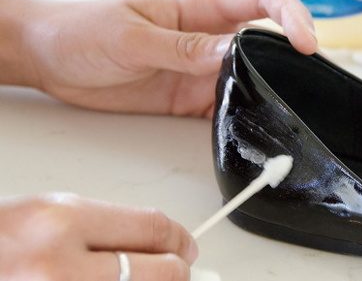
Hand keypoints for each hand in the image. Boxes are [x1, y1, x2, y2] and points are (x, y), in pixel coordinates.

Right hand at [0, 193, 196, 280]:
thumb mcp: (50, 214)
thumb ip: (107, 227)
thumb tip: (161, 242)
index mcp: (59, 223)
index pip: (153, 228)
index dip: (179, 238)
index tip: (186, 245)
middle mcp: (58, 269)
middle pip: (162, 273)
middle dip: (176, 271)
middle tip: (175, 270)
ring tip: (140, 280)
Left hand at [23, 0, 316, 116]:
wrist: (52, 58)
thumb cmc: (85, 30)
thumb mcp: (132, 37)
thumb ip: (182, 46)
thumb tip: (232, 51)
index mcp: (200, 2)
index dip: (292, 15)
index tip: (306, 42)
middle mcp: (211, 32)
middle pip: (269, 35)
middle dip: (295, 50)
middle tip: (312, 78)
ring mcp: (204, 65)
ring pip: (255, 73)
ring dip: (273, 87)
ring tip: (291, 106)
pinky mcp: (193, 94)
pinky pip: (229, 104)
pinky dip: (245, 115)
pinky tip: (254, 127)